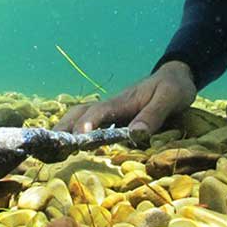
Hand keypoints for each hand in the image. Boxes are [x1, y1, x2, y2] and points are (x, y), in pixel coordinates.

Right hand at [53, 61, 196, 134]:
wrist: (176, 76)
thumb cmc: (173, 87)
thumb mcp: (170, 98)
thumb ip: (153, 115)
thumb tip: (135, 134)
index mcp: (123, 101)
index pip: (100, 111)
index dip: (87, 123)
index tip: (78, 138)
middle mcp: (112, 106)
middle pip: (80, 112)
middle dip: (64, 127)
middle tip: (51, 146)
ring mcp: (112, 111)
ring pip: (81, 116)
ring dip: (66, 129)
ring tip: (54, 150)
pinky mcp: (115, 118)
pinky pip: (92, 124)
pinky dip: (77, 132)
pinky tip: (72, 147)